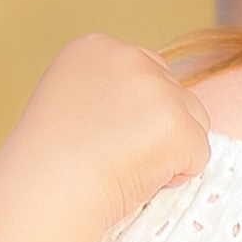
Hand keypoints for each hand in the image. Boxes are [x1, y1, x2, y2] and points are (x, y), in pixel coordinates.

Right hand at [8, 33, 209, 237]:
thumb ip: (110, 91)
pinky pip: (199, 154)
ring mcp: (154, 88)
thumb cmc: (50, 166)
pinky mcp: (176, 123)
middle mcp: (127, 56)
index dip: (130, 116)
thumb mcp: (70, 104)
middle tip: (109, 155)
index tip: (97, 136)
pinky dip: (175, 176)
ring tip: (123, 167)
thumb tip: (152, 109)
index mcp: (94, 47)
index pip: (147, 73)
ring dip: (168, 151)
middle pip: (175, 93)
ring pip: (194, 121)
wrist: (42, 195)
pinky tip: (136, 179)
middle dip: (153, 130)